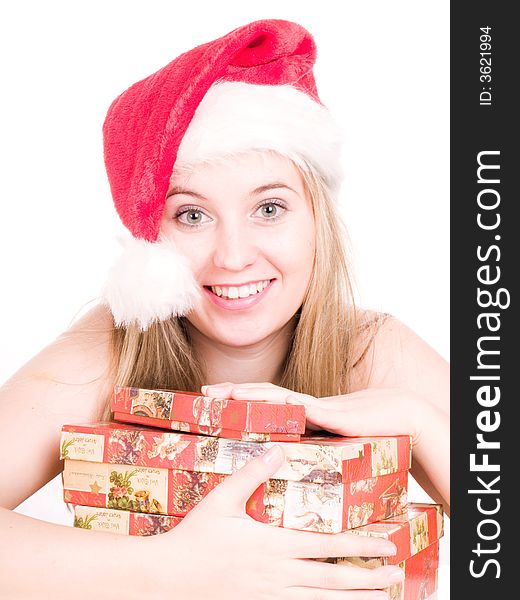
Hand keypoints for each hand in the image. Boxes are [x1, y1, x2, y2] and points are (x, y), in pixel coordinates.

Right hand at [151, 445, 403, 598]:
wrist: (170, 578)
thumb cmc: (195, 537)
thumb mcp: (221, 499)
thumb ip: (251, 473)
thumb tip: (278, 447)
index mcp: (272, 544)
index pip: (325, 545)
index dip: (359, 545)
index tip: (385, 543)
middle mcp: (278, 574)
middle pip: (332, 579)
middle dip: (368, 577)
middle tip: (396, 574)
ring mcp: (270, 596)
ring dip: (354, 599)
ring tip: (381, 598)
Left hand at [202, 382, 433, 443]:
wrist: (402, 414)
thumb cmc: (372, 429)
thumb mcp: (337, 438)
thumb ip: (316, 442)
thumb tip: (292, 456)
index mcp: (303, 415)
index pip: (265, 404)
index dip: (240, 399)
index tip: (215, 399)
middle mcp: (305, 408)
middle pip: (263, 396)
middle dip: (234, 393)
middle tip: (206, 392)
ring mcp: (318, 408)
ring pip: (277, 398)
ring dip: (250, 395)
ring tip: (226, 394)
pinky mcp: (333, 413)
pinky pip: (305, 408)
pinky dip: (287, 405)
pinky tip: (270, 403)